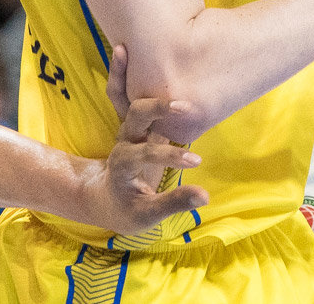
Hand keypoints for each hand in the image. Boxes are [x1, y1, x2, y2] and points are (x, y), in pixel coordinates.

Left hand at [82, 94, 209, 236]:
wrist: (108, 198)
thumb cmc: (127, 209)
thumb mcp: (148, 214)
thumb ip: (174, 203)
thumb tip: (205, 197)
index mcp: (123, 163)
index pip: (146, 153)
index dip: (171, 155)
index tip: (196, 162)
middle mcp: (125, 142)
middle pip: (136, 114)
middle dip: (158, 107)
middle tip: (186, 107)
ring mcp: (132, 132)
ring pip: (141, 106)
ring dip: (161, 100)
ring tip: (188, 103)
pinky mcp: (142, 129)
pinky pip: (149, 111)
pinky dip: (163, 105)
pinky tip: (185, 103)